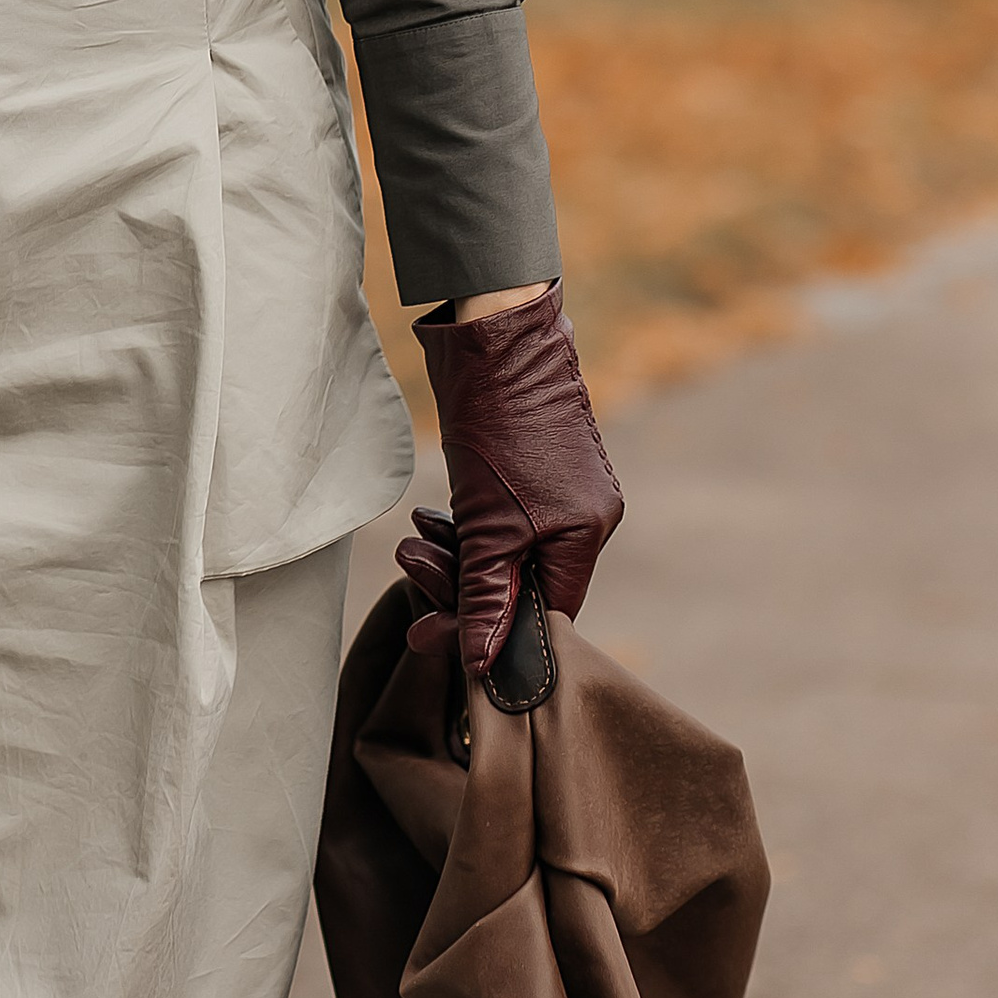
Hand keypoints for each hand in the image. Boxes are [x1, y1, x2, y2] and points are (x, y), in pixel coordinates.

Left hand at [397, 279, 622, 679]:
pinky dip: (467, 527)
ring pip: (507, 550)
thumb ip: (485, 595)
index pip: (548, 614)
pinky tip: (429, 521)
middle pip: (524, 583)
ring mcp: (565, 491)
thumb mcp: (485, 523)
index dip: (498, 633)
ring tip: (411, 542)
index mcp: (588, 534)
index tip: (443, 638)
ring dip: (456, 554)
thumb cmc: (496, 423)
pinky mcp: (537, 468)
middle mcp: (589, 517)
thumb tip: (481, 666)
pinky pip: (503, 520)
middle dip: (463, 585)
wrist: (492, 331)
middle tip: (408, 572)